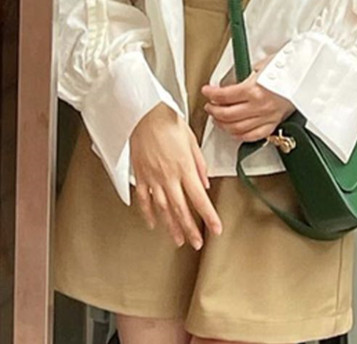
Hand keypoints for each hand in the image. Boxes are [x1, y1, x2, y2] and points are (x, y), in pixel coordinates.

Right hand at [130, 103, 222, 249]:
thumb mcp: (191, 139)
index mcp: (184, 167)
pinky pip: (143, 200)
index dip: (208, 216)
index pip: (199, 198)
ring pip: (163, 209)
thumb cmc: (168, 121)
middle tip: (197, 242)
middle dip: (191, 228)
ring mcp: (153, 178)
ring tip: (178, 239)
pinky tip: (153, 223)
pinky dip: (148, 214)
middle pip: (181, 209)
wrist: (144, 113)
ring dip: (172, 226)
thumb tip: (205, 181)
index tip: (215, 229)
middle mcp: (169, 176)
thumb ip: (199, 163)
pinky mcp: (140, 175)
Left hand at [202, 59, 295, 142]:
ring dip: (223, 124)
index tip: (207, 91)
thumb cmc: (290, 66)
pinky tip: (234, 130)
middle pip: (227, 115)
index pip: (224, 96)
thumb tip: (234, 81)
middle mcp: (259, 106)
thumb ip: (246, 76)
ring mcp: (267, 117)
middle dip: (213, 111)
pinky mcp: (274, 123)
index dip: (211, 94)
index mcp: (254, 89)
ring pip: (237, 128)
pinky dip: (240, 135)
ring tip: (218, 118)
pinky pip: (253, 136)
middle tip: (209, 106)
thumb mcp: (262, 65)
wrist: (309, 75)